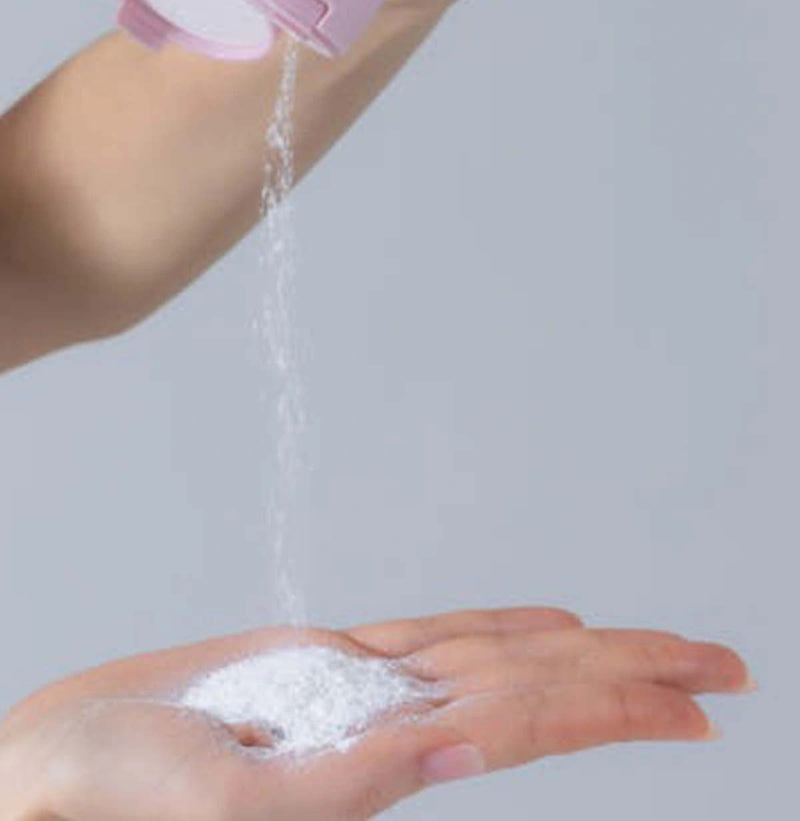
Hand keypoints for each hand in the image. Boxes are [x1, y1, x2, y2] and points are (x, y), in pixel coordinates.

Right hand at [0, 606, 752, 820]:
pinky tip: (544, 632)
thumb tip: (455, 754)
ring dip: (583, 652)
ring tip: (661, 649)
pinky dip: (492, 629)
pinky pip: (427, 637)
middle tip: (727, 665)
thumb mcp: (233, 812)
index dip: (616, 704)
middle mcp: (386, 714)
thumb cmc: (115, 801)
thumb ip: (347, 787)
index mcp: (375, 753)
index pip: (530, 718)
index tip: (699, 698)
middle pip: (536, 681)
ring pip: (495, 655)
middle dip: (634, 672)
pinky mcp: (319, 661)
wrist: (56, 769)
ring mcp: (358, 686)